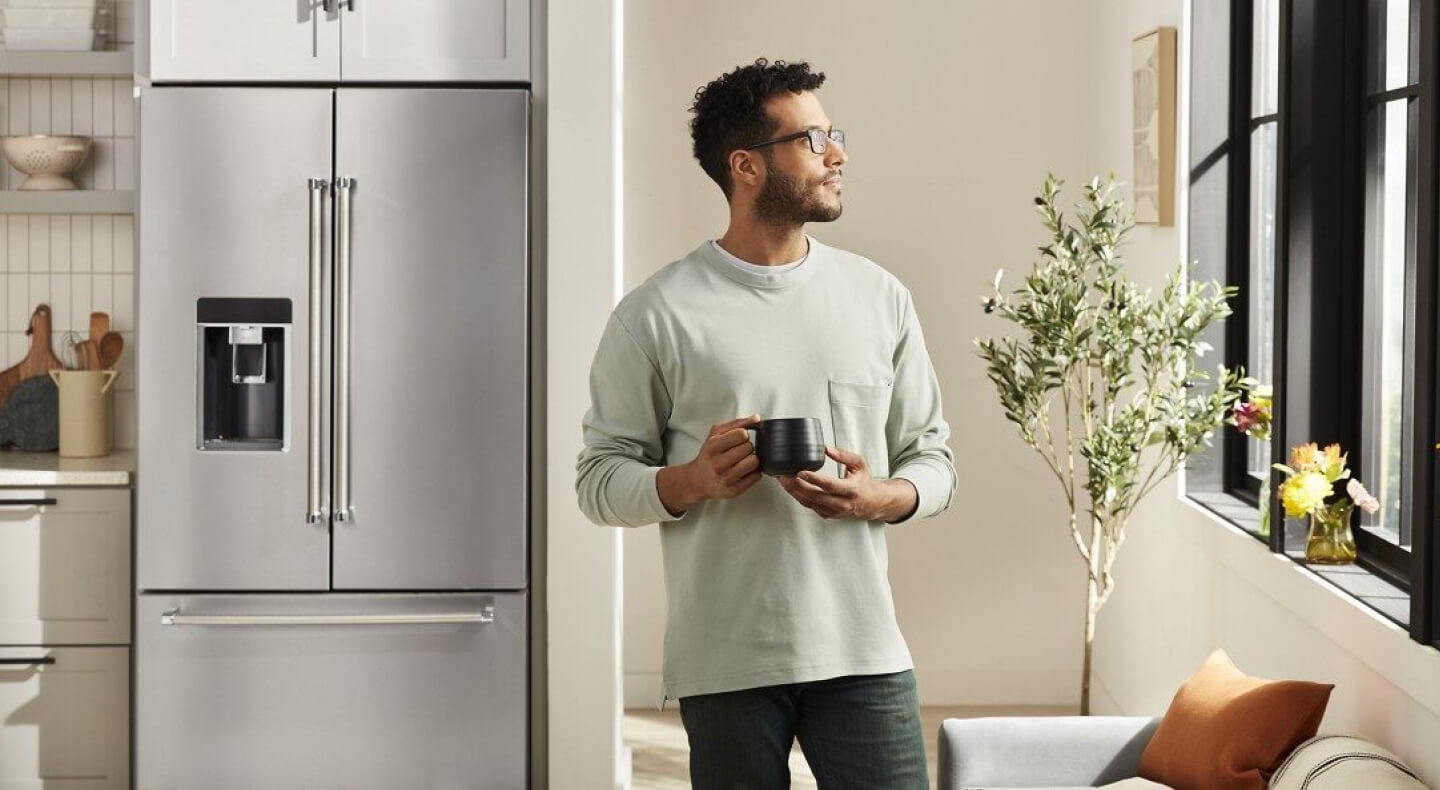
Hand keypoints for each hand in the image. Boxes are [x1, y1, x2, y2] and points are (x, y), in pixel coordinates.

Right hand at [657, 414, 761, 513]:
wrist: (697, 480)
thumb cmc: (709, 455)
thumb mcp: (716, 434)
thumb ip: (737, 423)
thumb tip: (757, 418)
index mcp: (712, 446)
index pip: (741, 434)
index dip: (743, 435)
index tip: (739, 438)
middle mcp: (718, 464)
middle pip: (749, 448)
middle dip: (748, 447)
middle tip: (741, 451)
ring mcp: (726, 478)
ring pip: (754, 462)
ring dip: (753, 459)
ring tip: (744, 460)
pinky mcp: (733, 490)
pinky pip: (756, 476)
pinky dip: (754, 472)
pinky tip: (745, 470)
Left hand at [778, 446, 914, 521]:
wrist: (871, 502)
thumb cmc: (864, 481)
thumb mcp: (859, 464)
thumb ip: (843, 455)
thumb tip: (825, 448)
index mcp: (851, 490)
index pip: (829, 485)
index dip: (814, 479)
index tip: (800, 471)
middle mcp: (842, 503)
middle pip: (815, 496)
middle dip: (797, 485)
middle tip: (784, 475)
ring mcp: (834, 511)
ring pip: (810, 503)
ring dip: (794, 492)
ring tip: (783, 480)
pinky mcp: (828, 515)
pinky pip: (810, 506)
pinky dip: (799, 496)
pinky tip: (791, 487)